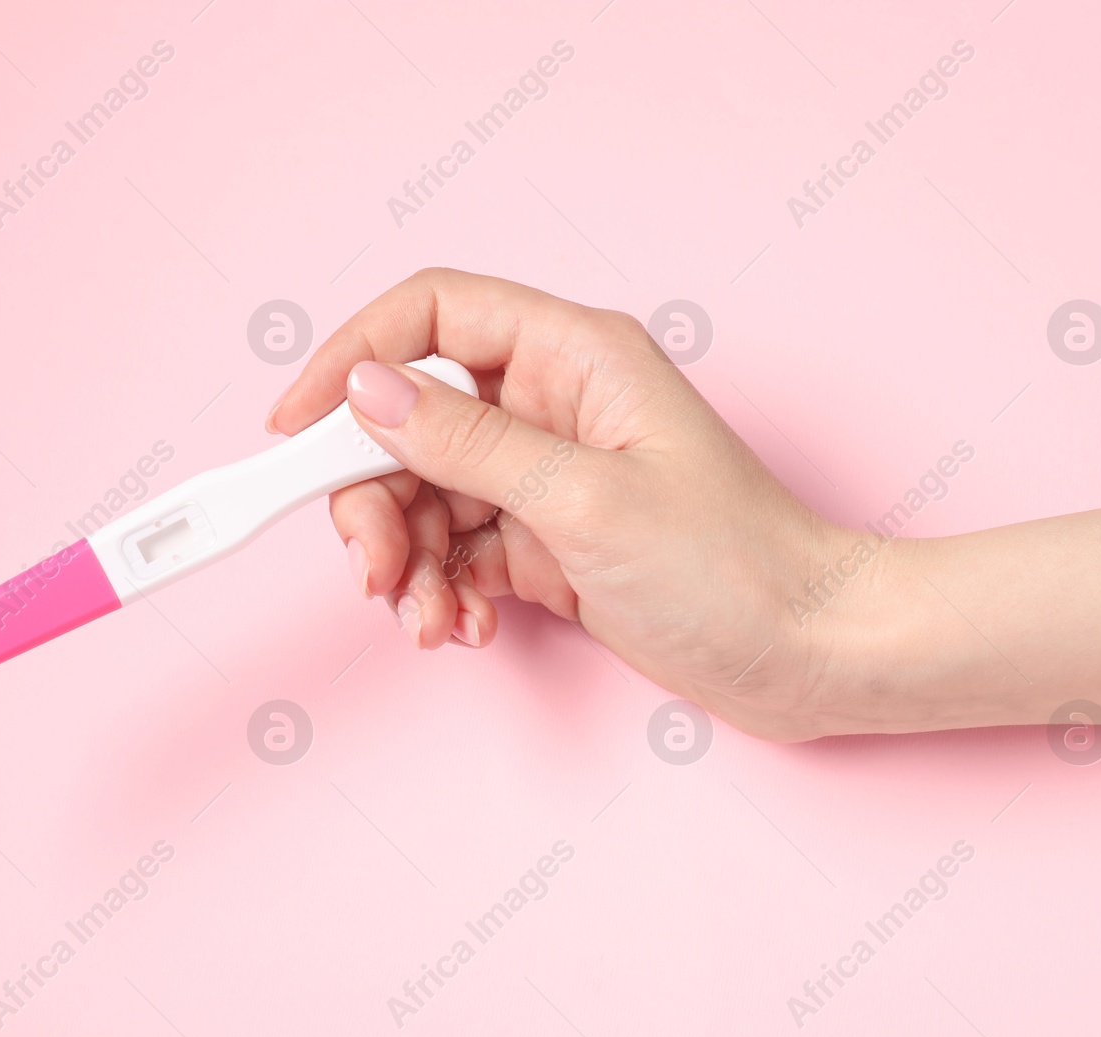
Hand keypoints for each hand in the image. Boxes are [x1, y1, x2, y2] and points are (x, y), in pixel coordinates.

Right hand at [267, 269, 854, 740]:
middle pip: (410, 419)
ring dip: (408, 560)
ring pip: (424, 493)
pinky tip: (466, 628)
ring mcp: (545, 473)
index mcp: (573, 356)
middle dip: (375, 498)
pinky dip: (444, 590)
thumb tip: (368, 393)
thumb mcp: (586, 501)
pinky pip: (457, 548)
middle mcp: (552, 403)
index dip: (351, 358)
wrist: (807, 656)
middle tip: (373, 570)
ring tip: (430, 621)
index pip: (430, 315)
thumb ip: (468, 445)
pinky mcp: (545, 538)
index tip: (293, 426)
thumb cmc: (734, 567)